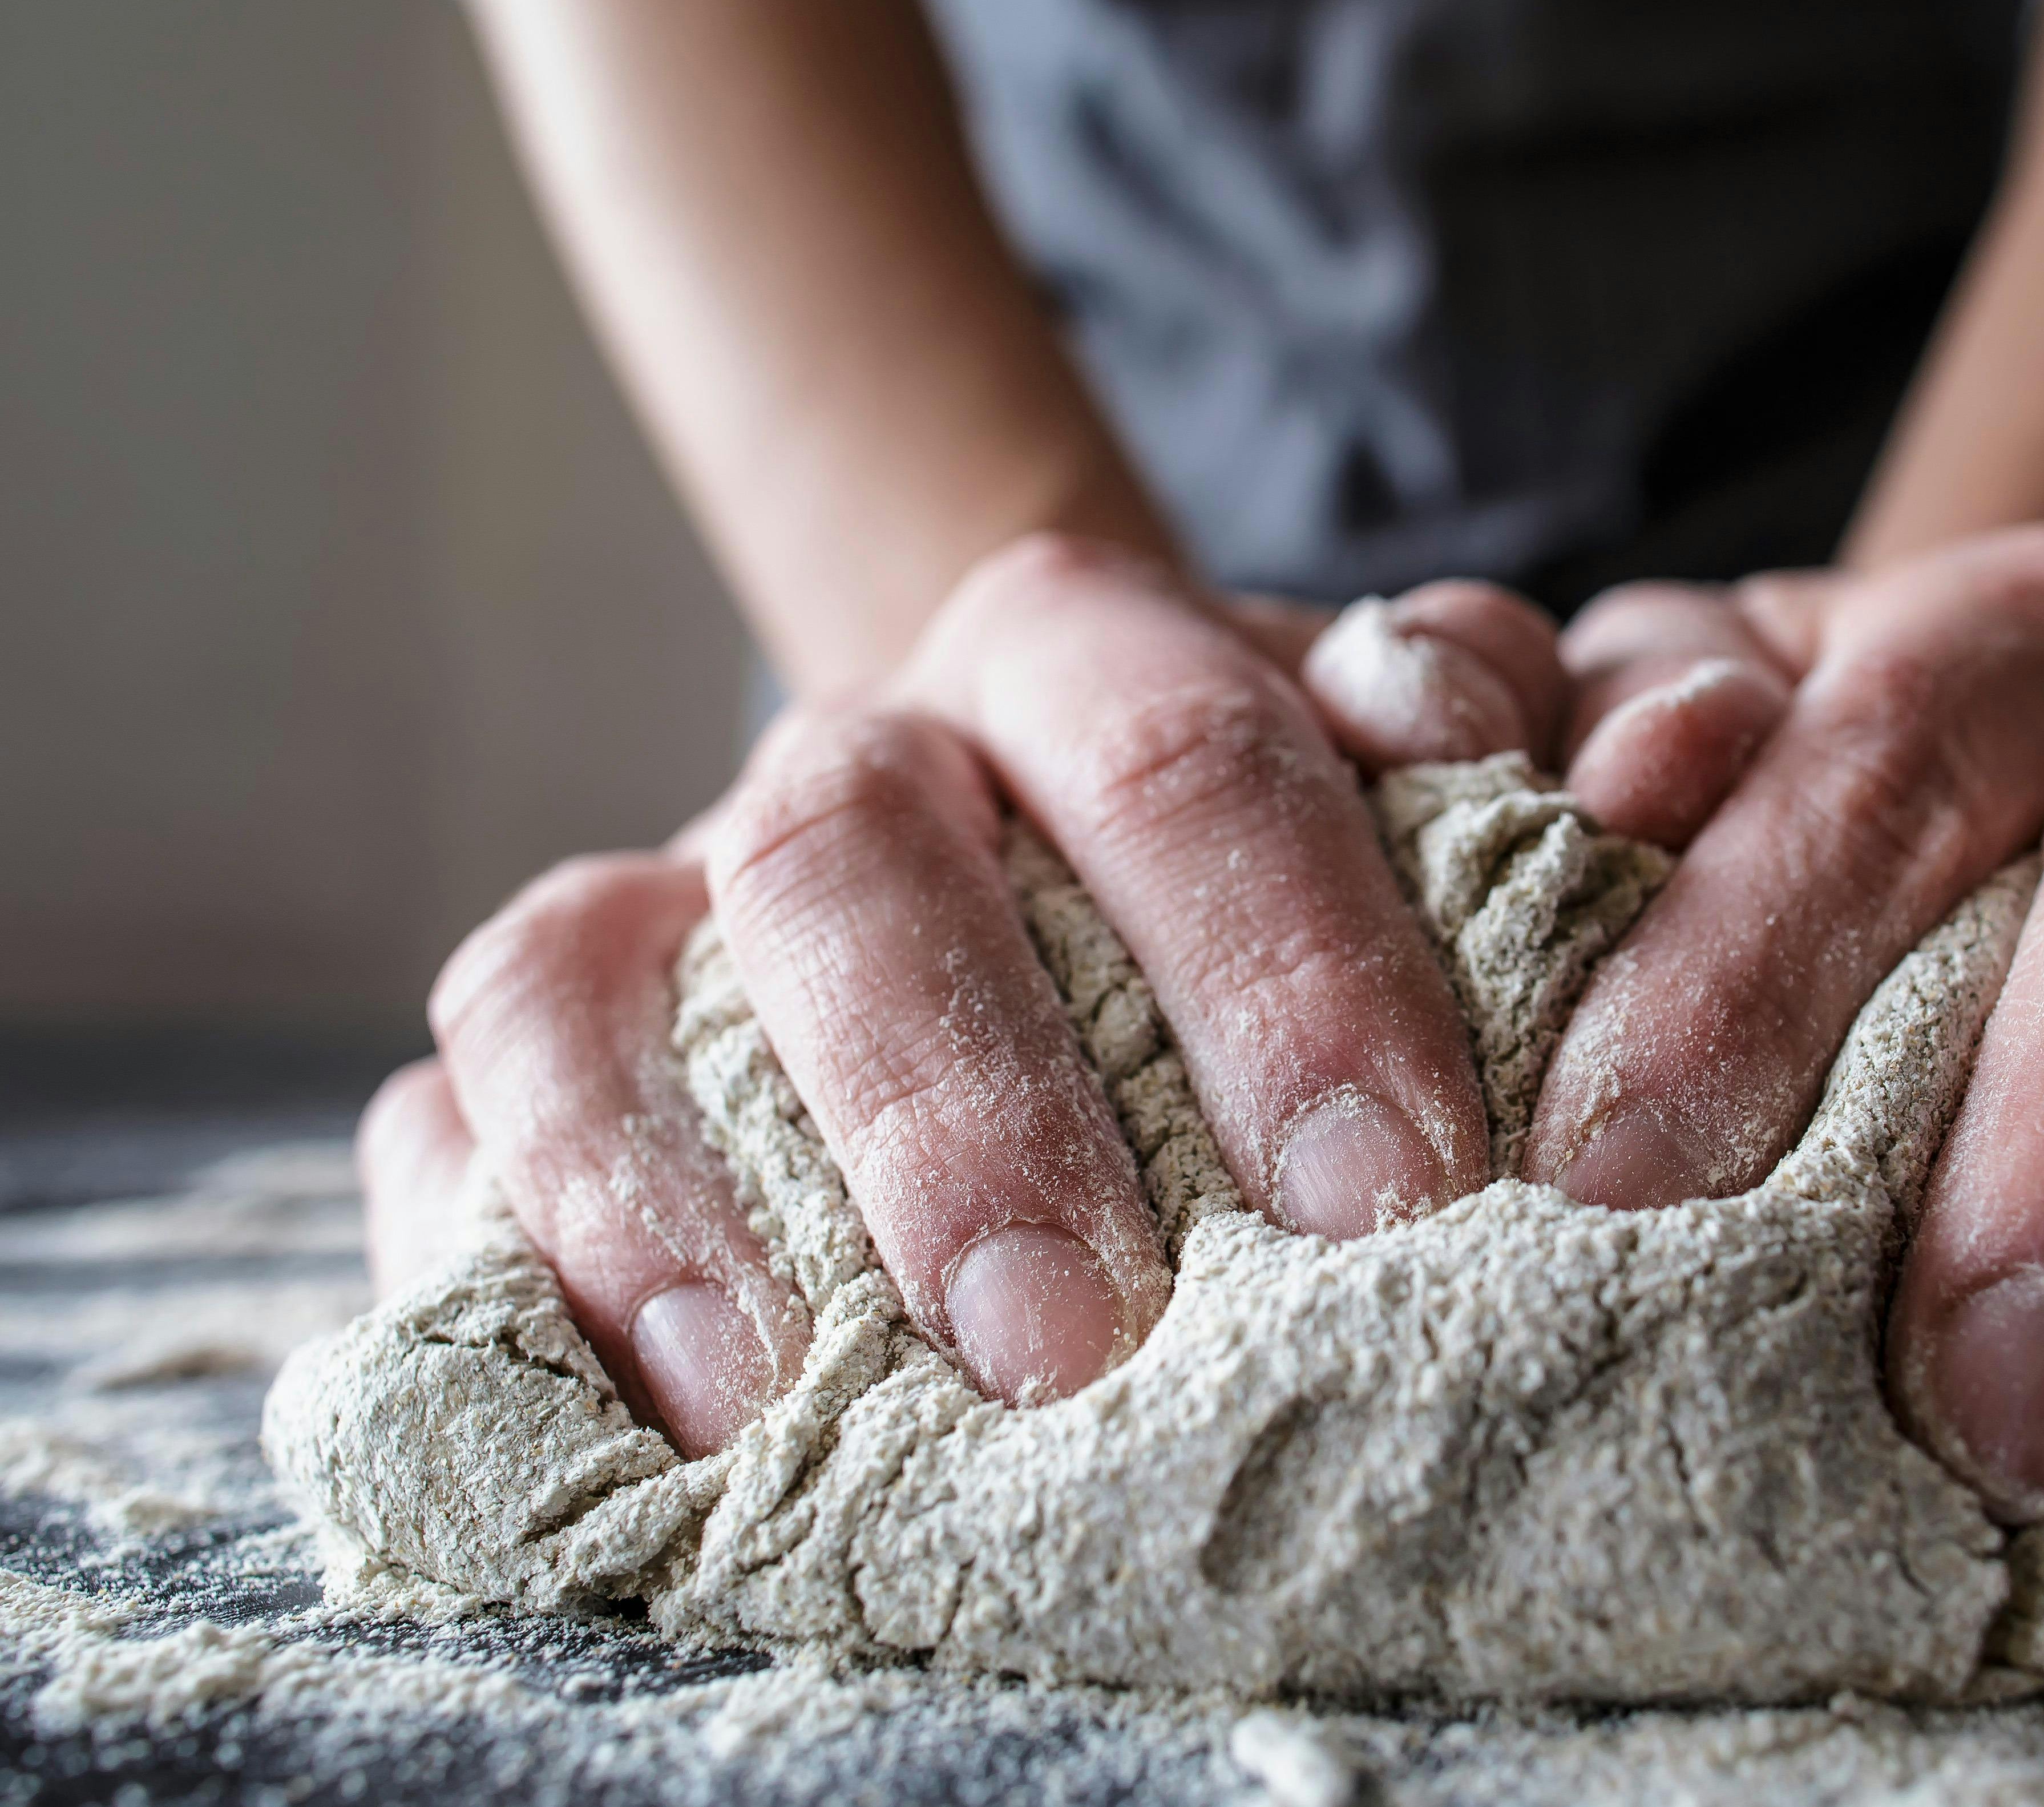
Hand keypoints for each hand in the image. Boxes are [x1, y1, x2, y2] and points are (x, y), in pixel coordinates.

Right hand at [354, 538, 1568, 1450]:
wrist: (1069, 862)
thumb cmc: (1277, 878)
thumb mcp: (1418, 800)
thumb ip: (1488, 764)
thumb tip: (1579, 749)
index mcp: (1085, 659)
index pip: (1179, 748)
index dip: (1287, 956)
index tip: (1388, 1180)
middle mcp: (861, 755)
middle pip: (853, 849)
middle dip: (962, 1100)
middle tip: (1079, 1334)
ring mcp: (674, 889)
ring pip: (592, 968)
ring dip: (685, 1182)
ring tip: (797, 1392)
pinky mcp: (543, 1033)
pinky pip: (456, 1100)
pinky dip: (508, 1236)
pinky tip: (627, 1392)